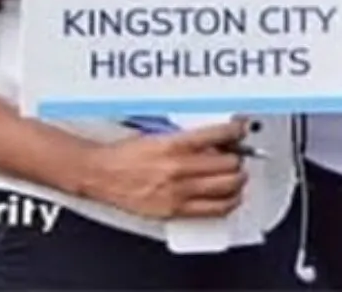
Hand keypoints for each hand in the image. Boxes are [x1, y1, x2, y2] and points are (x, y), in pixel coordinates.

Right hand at [75, 119, 248, 219]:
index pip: (219, 135)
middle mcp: (179, 168)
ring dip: (237, 181)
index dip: (236, 132)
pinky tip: (229, 197)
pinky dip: (228, 203)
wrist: (101, 174)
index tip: (240, 131)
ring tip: (236, 176)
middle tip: (237, 157)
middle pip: (229, 164)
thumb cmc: (124, 155)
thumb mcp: (158, 135)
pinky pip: (213, 210)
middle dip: (238, 159)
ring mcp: (179, 191)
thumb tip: (213, 140)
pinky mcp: (175, 210)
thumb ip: (187, 138)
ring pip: (227, 188)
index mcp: (175, 144)